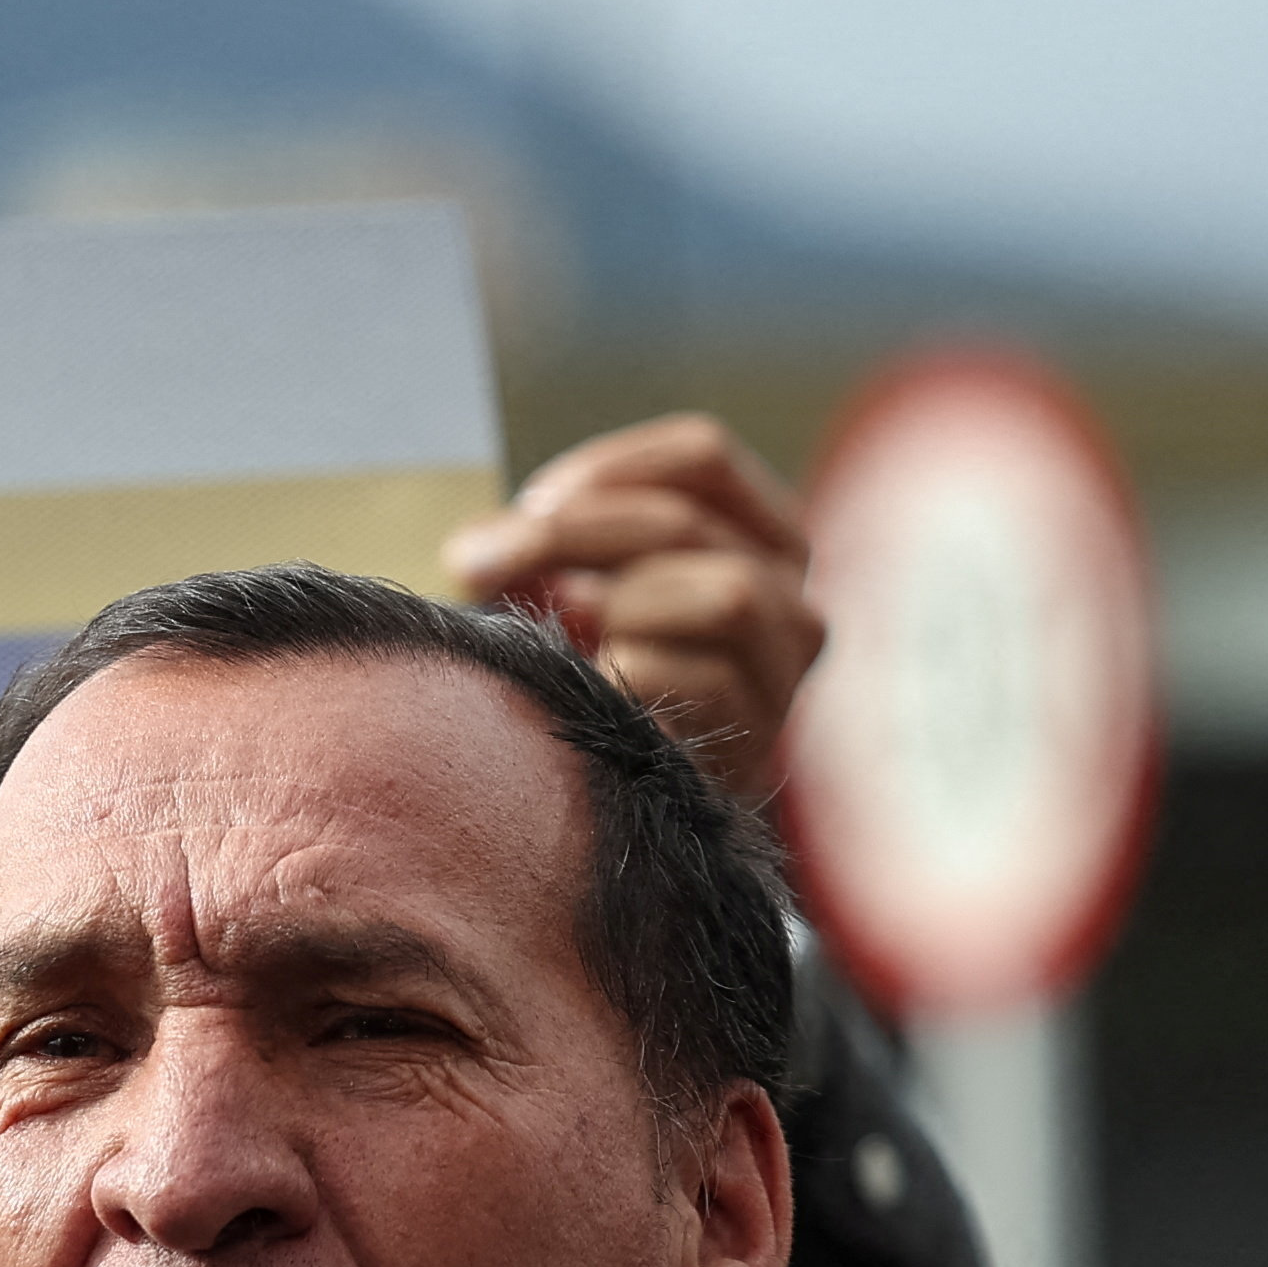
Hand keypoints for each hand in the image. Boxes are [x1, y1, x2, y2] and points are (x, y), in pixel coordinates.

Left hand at [443, 412, 823, 818]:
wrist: (620, 810)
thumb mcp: (572, 582)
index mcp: (758, 538)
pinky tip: (601, 690)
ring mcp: (784, 676)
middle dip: (571, 536)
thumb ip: (543, 546)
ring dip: (624, 606)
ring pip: (729, 595)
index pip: (702, 457)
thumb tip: (477, 553)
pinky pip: (708, 683)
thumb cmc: (592, 676)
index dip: (607, 469)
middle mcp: (790, 599)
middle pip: (689, 525)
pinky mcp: (760, 744)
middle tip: (478, 560)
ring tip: (572, 633)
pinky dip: (636, 676)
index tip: (530, 503)